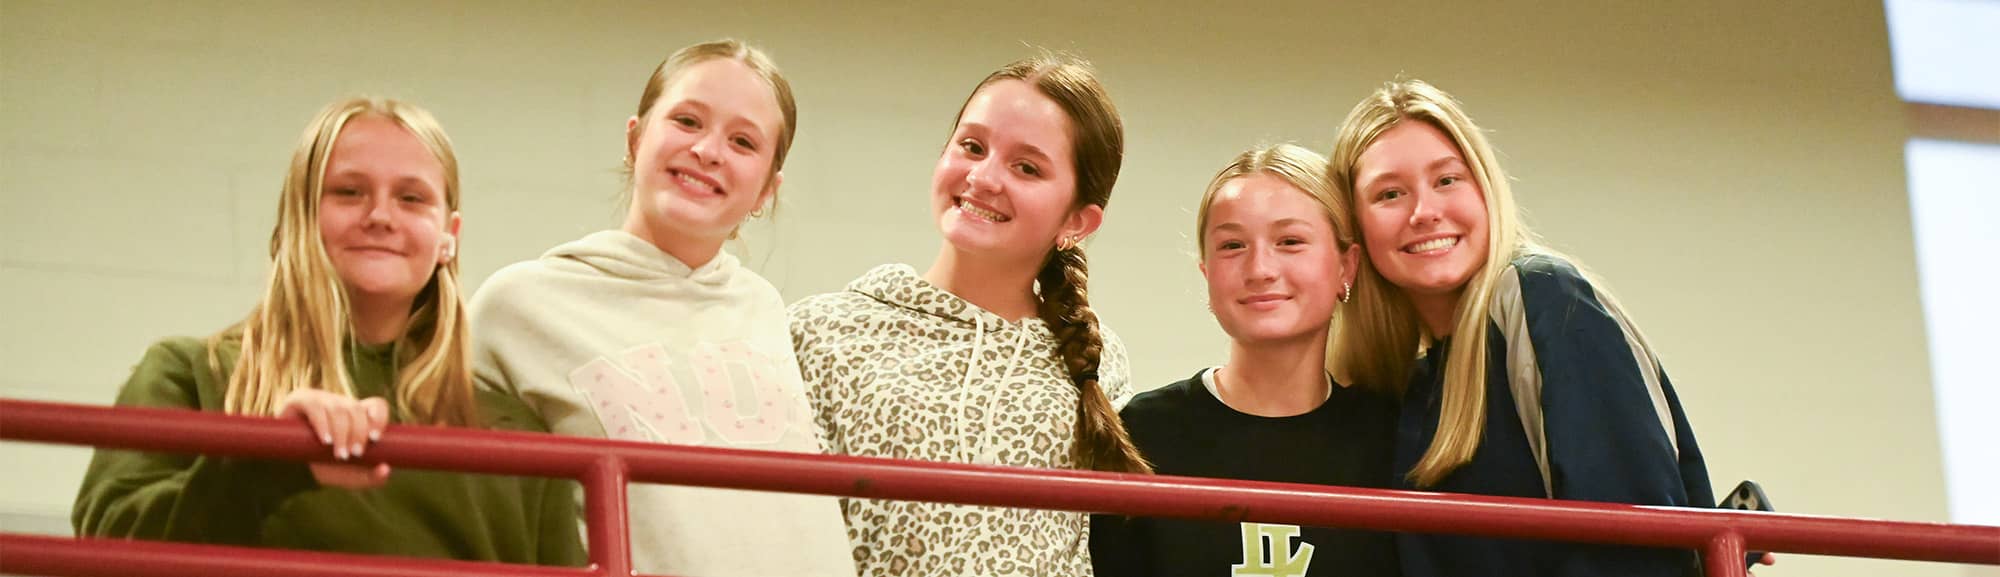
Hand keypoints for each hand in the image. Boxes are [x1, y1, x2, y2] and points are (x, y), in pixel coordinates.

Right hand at [277, 389, 392, 488]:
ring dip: (342, 433)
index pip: (377, 405)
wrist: (288, 469)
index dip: (379, 418)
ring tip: (339, 454)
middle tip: (355, 454)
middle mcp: (341, 404)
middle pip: (356, 409)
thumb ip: (370, 477)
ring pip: (338, 409)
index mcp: (358, 415)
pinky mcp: (300, 400)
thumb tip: (386, 470)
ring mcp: (321, 399)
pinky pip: (315, 407)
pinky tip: (325, 441)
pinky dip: (323, 425)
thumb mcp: (349, 476)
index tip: (376, 439)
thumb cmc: (323, 468)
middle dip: (358, 433)